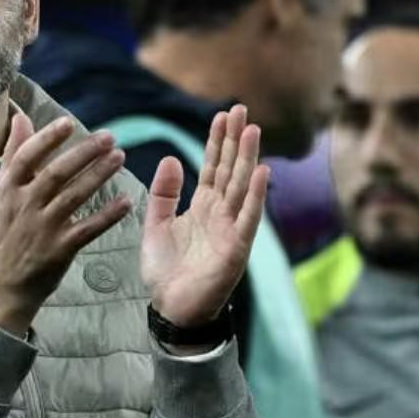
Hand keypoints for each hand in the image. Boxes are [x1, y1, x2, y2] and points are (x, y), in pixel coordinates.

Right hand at [0, 114, 131, 335]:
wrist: (2, 286)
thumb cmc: (6, 233)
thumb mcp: (2, 193)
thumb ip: (14, 154)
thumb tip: (20, 117)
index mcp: (8, 190)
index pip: (26, 158)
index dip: (47, 139)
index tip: (68, 123)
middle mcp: (24, 207)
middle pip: (55, 174)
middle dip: (83, 153)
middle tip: (109, 137)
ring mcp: (42, 229)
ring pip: (74, 197)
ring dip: (98, 175)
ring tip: (120, 157)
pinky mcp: (59, 250)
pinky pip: (88, 229)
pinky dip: (107, 215)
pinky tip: (126, 201)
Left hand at [141, 105, 269, 327]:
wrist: (171, 309)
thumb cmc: (167, 271)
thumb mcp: (156, 225)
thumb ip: (164, 193)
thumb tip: (173, 158)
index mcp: (203, 206)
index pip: (213, 166)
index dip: (217, 141)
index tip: (222, 114)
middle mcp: (221, 213)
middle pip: (230, 169)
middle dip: (235, 139)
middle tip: (241, 108)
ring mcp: (231, 229)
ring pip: (242, 186)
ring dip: (248, 158)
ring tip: (252, 129)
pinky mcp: (237, 248)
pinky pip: (248, 216)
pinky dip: (256, 194)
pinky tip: (262, 170)